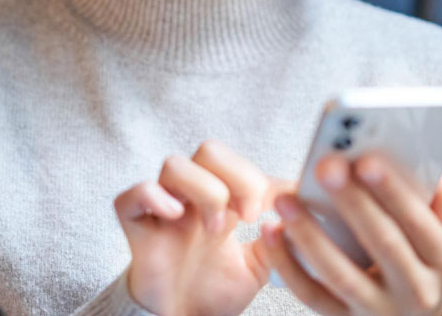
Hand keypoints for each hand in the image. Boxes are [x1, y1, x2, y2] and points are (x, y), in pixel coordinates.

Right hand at [114, 140, 287, 315]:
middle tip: (248, 215)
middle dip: (235, 178)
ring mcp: (162, 209)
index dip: (258, 179)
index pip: (239, 162)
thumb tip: (308, 207)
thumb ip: (281, 236)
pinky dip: (154, 197)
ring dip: (203, 191)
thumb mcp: (261, 265)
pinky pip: (133, 195)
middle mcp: (191, 197)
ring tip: (215, 229)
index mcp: (221, 199)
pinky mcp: (136, 226)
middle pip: (209, 150)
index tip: (277, 209)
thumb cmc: (215, 292)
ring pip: (175, 165)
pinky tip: (175, 218)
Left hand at [259, 152, 441, 314]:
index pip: (421, 223)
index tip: (366, 160)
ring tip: (285, 199)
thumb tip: (430, 170)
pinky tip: (271, 232)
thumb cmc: (425, 257)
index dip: (394, 192)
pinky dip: (288, 264)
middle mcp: (419, 292)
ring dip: (310, 234)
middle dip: (352, 203)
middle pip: (383, 244)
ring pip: (341, 274)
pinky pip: (311, 295)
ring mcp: (380, 310)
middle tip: (324, 167)